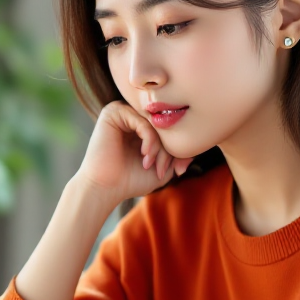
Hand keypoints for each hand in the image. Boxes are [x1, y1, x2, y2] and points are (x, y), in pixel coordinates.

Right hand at [74, 102, 192, 203]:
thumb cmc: (130, 180)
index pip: (169, 128)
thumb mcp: (163, 169)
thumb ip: (179, 157)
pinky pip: (141, 120)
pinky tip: (144, 155)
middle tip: (164, 169)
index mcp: (141, 126)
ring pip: (153, 121)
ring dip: (158, 145)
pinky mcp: (113, 112)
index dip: (176, 148)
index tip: (176, 170)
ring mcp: (122, 111)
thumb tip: (195, 148)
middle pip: (163, 123)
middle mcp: (131, 115)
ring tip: (151, 164)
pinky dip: (148, 139)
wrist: (105, 188)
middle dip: (168, 148)